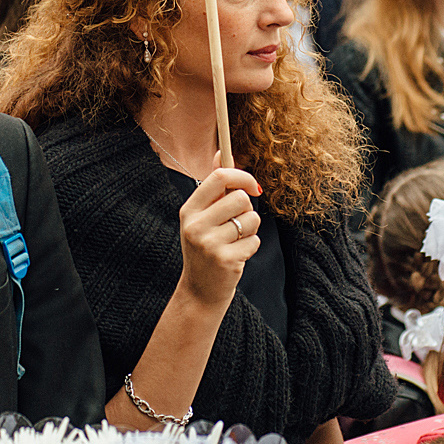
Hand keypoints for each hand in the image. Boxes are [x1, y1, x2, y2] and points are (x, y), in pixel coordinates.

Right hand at [178, 163, 263, 313]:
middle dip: (247, 210)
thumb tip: (222, 152)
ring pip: (251, 219)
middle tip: (237, 224)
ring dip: (250, 230)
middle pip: (240, 198)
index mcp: (189, 210)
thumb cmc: (205, 248)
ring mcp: (209, 244)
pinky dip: (250, 247)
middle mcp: (195, 225)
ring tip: (235, 241)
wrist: (199, 291)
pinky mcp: (225, 260)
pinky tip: (236, 256)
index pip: (218, 178)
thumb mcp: (202, 217)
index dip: (242, 176)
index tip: (253, 186)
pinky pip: (254, 241)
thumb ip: (214, 187)